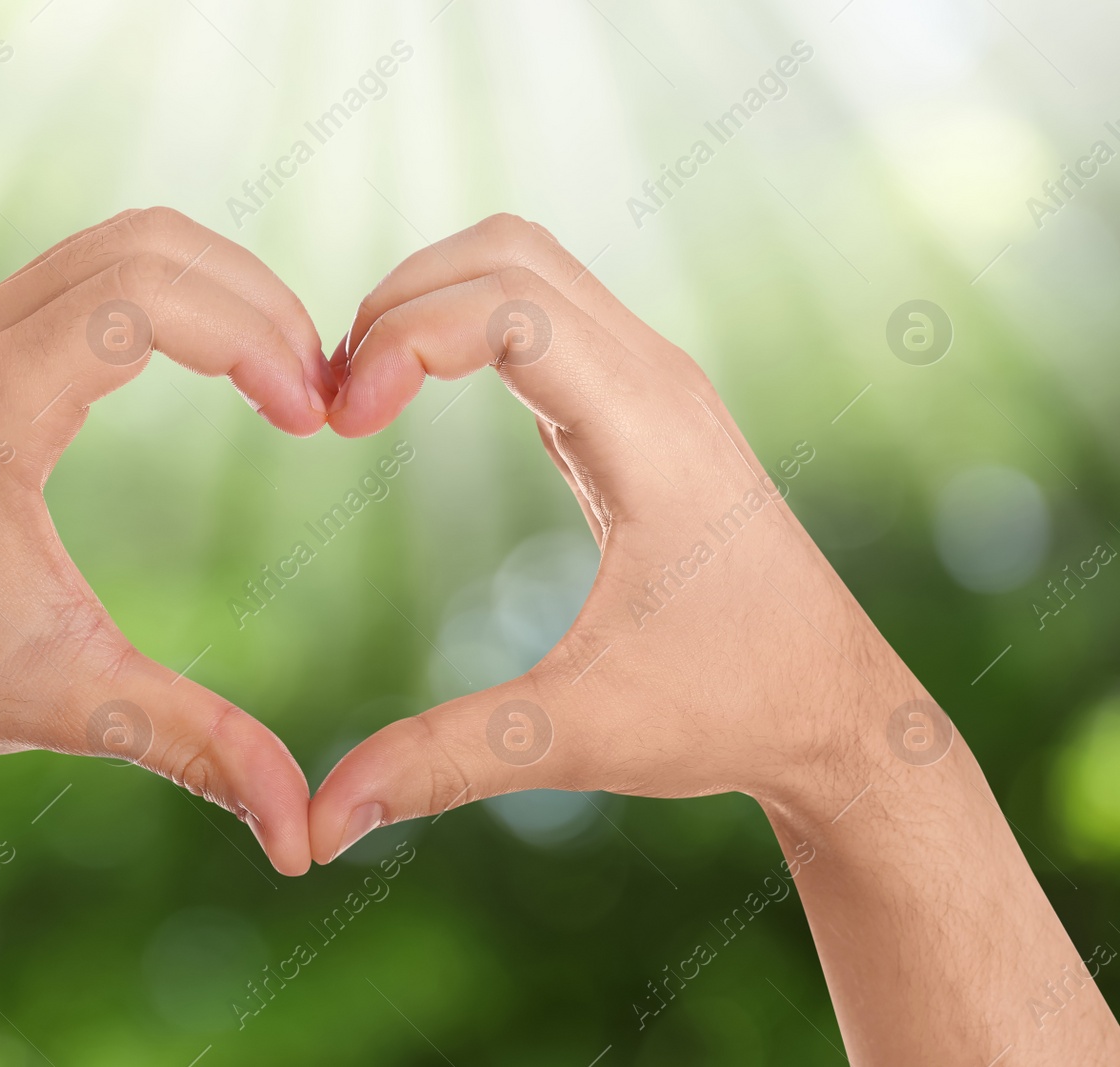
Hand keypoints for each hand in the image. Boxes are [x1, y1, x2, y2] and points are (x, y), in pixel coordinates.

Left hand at [0, 207, 330, 874]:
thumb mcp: (76, 705)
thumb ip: (198, 749)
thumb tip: (306, 837)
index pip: (149, 296)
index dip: (255, 335)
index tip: (312, 414)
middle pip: (149, 244)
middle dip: (257, 300)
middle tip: (319, 388)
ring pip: (123, 245)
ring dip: (219, 291)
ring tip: (285, 377)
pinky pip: (94, 274)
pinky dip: (174, 297)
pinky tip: (222, 368)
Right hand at [312, 211, 897, 842]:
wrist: (838, 710)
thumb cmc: (731, 712)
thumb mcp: (580, 736)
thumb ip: (447, 762)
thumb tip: (321, 825)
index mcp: (648, 430)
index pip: (507, 303)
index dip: (403, 335)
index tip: (340, 421)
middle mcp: (656, 379)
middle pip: (505, 253)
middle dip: (398, 303)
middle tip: (332, 402)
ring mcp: (651, 383)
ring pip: (522, 268)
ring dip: (426, 307)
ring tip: (357, 398)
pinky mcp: (634, 407)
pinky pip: (536, 318)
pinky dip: (458, 331)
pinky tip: (407, 402)